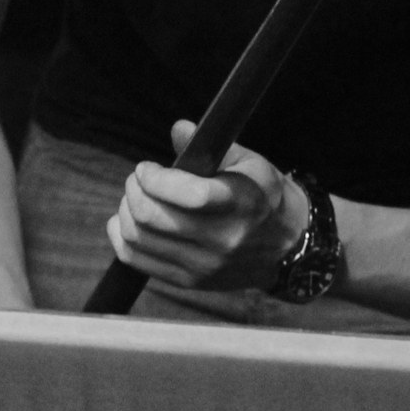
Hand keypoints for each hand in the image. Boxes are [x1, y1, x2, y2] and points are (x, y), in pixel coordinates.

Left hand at [106, 121, 306, 291]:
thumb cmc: (264, 196)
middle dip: (135, 190)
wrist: (288, 248)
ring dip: (126, 210)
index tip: (147, 168)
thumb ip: (211, 145)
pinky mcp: (190, 282)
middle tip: (139, 179)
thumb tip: (178, 129)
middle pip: (153, 217)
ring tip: (136, 197)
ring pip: (139, 237)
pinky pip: (136, 261)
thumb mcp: (249, 162)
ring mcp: (204, 265)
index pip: (190, 196)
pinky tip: (126, 221)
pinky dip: (121, 237)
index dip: (156, 179)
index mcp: (242, 204)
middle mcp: (223, 240)